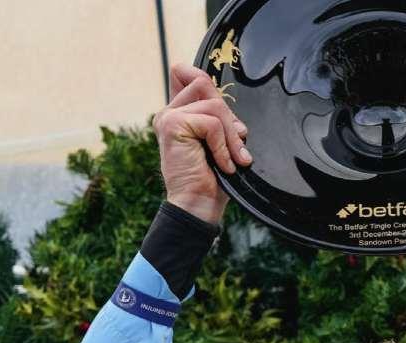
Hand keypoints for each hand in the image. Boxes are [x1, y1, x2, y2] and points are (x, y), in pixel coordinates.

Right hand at [152, 62, 252, 224]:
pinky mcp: (173, 125)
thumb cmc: (211, 181)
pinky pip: (212, 123)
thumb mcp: (220, 146)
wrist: (198, 206)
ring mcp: (168, 117)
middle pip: (204, 83)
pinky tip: (223, 164)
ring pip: (214, 105)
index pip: (186, 74)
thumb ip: (222, 123)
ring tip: (233, 161)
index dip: (207, 83)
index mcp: (178, 114)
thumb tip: (237, 120)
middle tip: (237, 148)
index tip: (227, 120)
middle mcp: (169, 112)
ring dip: (231, 137)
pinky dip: (224, 146)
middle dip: (229, 117)